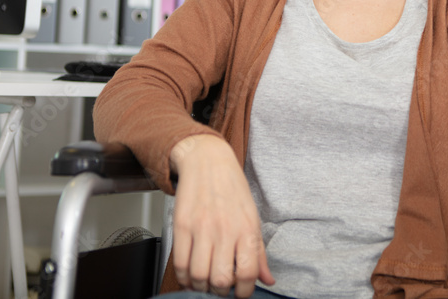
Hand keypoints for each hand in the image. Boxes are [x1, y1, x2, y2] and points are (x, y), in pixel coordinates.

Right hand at [169, 134, 275, 297]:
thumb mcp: (253, 218)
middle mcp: (225, 229)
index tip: (240, 293)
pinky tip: (190, 276)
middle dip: (220, 292)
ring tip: (205, 283)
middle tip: (221, 288)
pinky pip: (179, 263)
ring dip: (200, 287)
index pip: (248, 273)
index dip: (244, 292)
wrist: (208, 161)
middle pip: (220, 279)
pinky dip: (184, 277)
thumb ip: (259, 253)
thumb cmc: (232, 189)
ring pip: (198, 275)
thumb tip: (268, 279)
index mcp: (247, 229)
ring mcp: (202, 228)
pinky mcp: (182, 226)